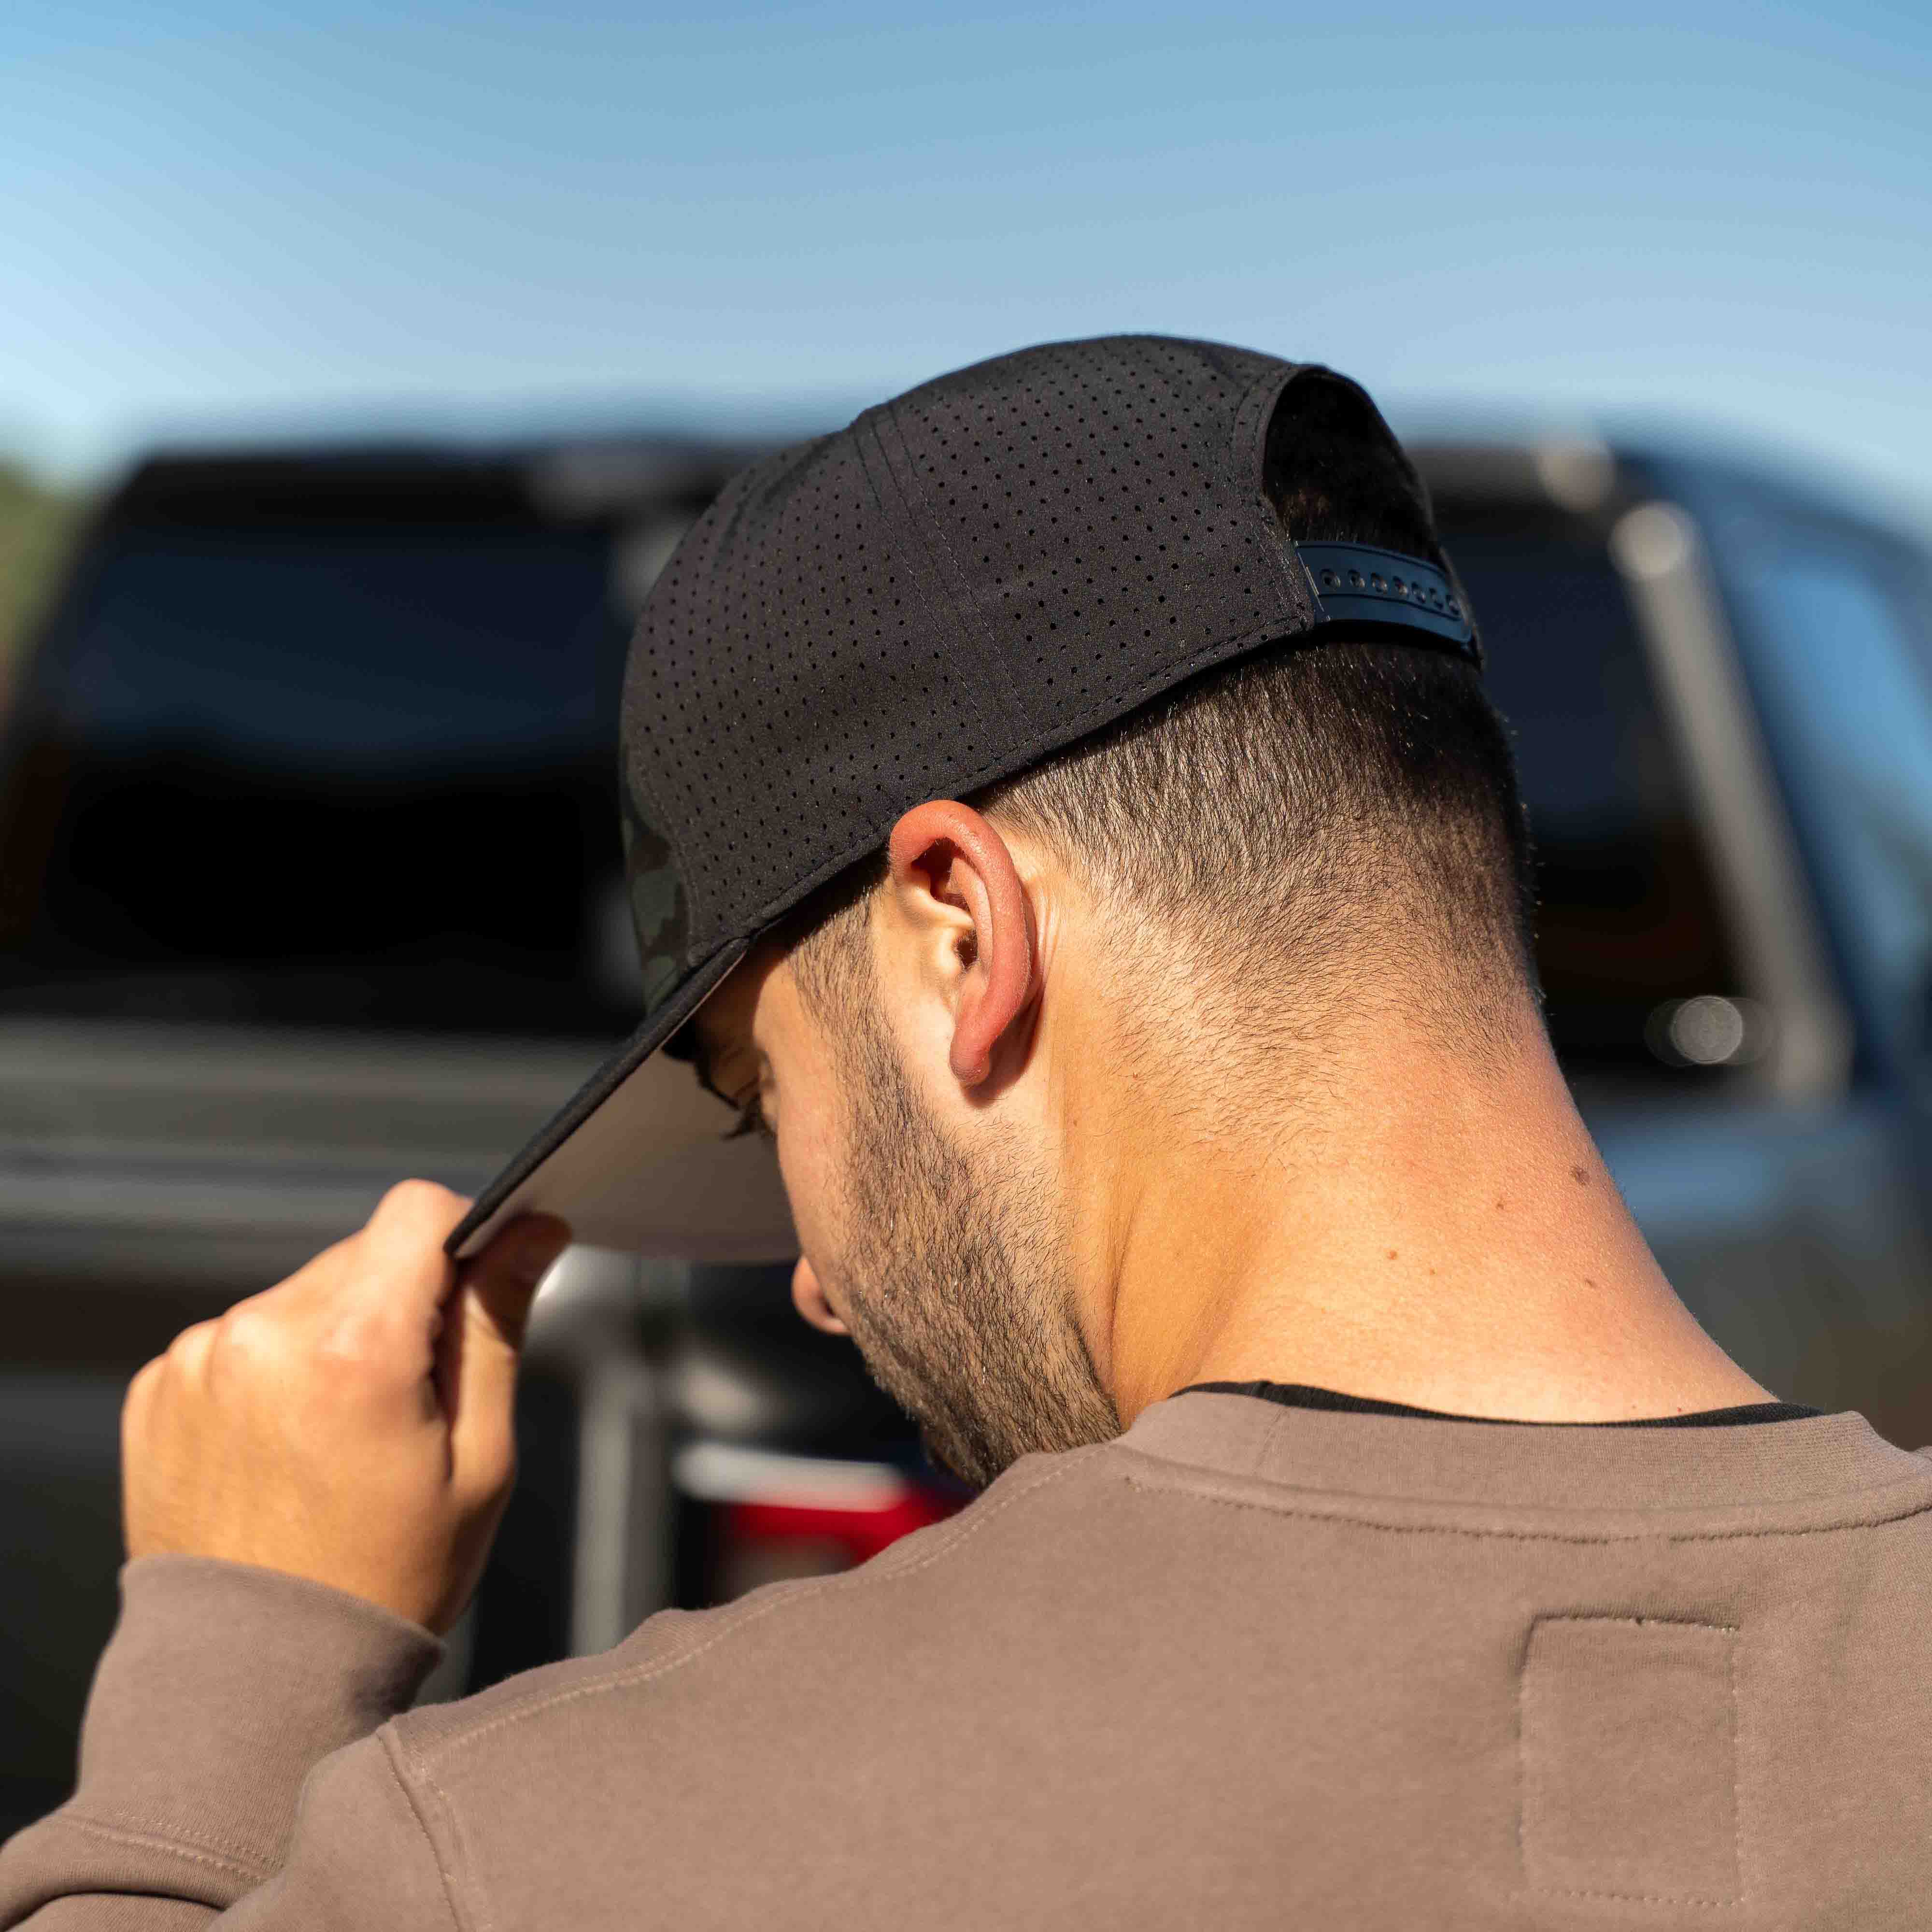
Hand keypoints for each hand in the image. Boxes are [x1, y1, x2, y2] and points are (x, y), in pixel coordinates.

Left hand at [122, 1182, 570, 1633]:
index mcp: (354, 1347)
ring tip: (341, 1438)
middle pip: (364, 1256)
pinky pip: (243, 1338)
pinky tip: (288, 1447)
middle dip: (400, 1305)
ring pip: (302, 1295)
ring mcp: (199, 1360)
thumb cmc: (385, 1578)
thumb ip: (498, 1326)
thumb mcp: (479, 1458)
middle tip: (409, 1403)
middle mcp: (264, 1334)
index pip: (419, 1211)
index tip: (473, 1297)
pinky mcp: (159, 1387)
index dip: (463, 1239)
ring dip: (334, 1337)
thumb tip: (533, 1231)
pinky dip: (276, 1371)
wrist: (252, 1677)